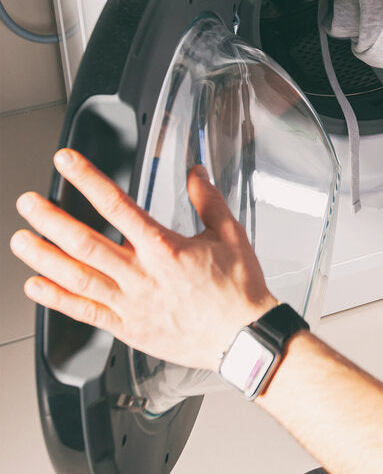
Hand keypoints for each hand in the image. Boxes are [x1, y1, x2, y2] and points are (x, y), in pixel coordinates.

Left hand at [10, 149, 277, 370]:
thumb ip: (209, 201)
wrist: (243, 337)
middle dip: (51, 219)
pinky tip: (37, 286)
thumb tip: (196, 174)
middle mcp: (141, 275)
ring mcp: (131, 303)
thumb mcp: (230, 236)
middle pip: (85, 242)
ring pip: (77, 277)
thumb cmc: (238, 291)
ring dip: (44, 257)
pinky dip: (57, 299)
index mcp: (165, 248)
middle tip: (28, 203)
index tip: (67, 163)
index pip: (117, 206)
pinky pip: (84, 313)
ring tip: (21, 240)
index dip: (88, 179)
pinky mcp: (128, 327)